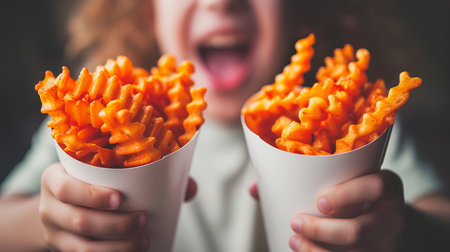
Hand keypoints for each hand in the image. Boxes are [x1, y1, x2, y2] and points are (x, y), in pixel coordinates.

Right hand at [39, 163, 196, 250]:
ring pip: (82, 248)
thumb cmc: (96, 182)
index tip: (120, 198)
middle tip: (143, 220)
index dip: (91, 195)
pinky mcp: (63, 251)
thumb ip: (148, 174)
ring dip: (117, 247)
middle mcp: (48, 207)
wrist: (65, 204)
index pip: (65, 188)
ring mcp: (53, 234)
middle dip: (115, 225)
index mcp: (55, 179)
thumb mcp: (109, 172)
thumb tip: (189, 188)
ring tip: (144, 240)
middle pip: (79, 221)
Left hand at [289, 170, 403, 251]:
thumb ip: (322, 178)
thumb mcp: (352, 178)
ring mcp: (388, 243)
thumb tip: (264, 185)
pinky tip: (306, 251)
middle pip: (360, 230)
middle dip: (322, 230)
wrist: (386, 221)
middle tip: (296, 222)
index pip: (375, 187)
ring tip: (294, 240)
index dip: (347, 195)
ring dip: (317, 250)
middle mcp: (392, 216)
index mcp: (388, 186)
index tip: (319, 202)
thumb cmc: (357, 193)